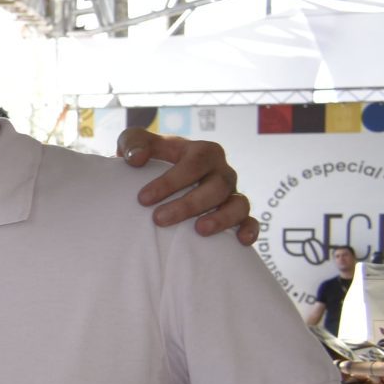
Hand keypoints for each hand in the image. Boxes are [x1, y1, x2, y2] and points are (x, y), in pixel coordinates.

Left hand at [117, 129, 255, 245]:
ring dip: (222, 218)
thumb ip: (133, 142)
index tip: (143, 199)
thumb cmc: (147, 157)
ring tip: (199, 230)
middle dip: (188, 204)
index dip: (171, 181)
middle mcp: (221, 171)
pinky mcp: (236, 213)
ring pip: (238, 204)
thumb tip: (136, 158)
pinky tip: (241, 241)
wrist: (157, 174)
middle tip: (159, 219)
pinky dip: (249, 229)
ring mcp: (231, 193)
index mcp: (202, 152)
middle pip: (216, 186)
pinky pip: (250, 221)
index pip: (194, 163)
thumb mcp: (135, 142)